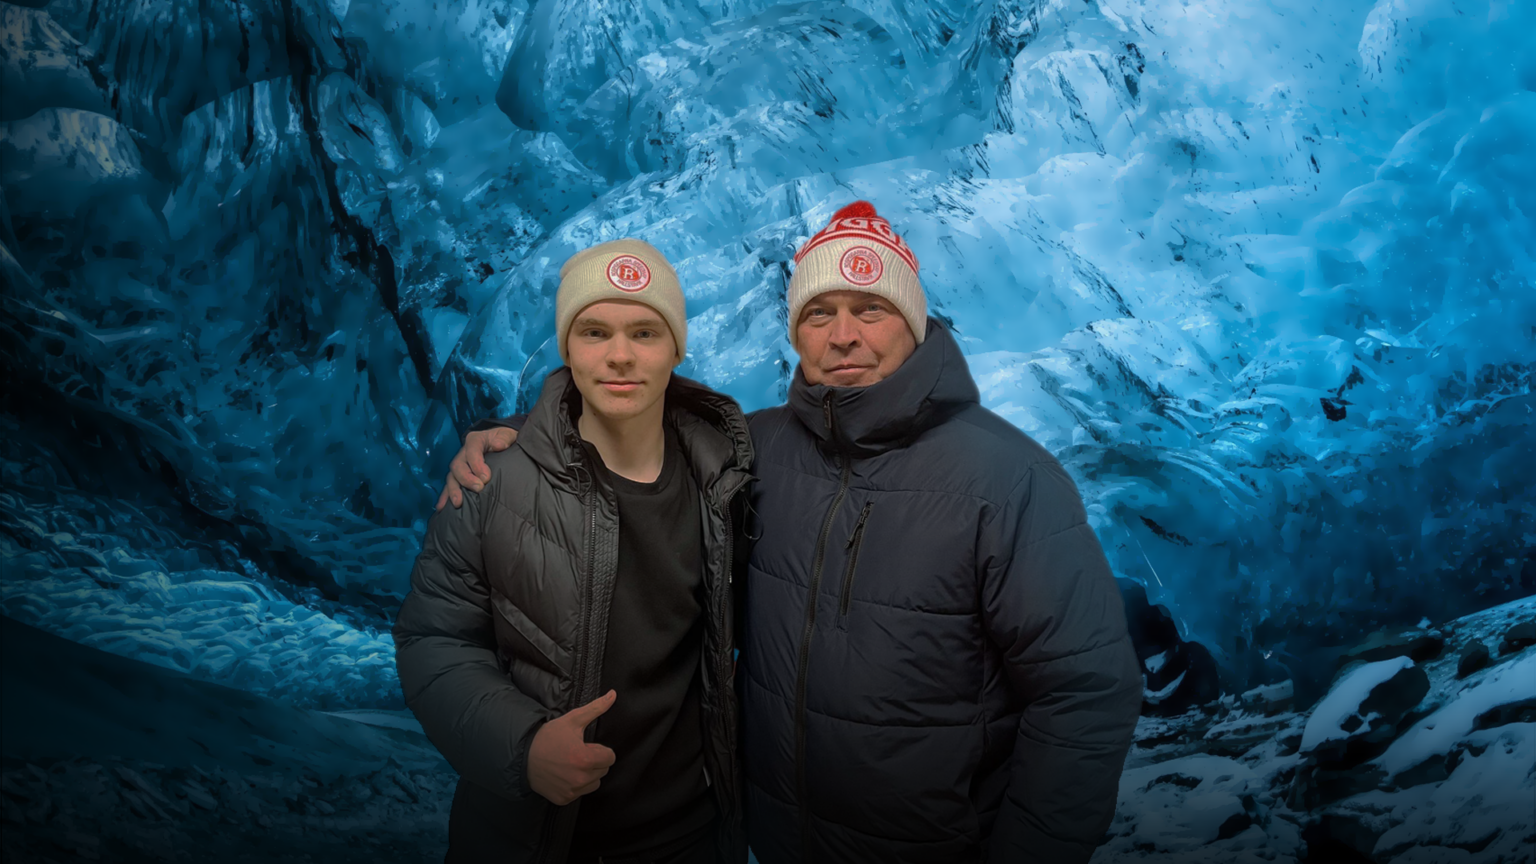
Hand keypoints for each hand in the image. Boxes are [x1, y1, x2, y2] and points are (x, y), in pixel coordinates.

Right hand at [435, 426, 517, 509]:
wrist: (501, 443)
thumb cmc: (504, 439)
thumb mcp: (507, 435)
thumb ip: (504, 438)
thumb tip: (499, 445)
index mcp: (475, 440)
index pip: (472, 450)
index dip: (476, 464)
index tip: (486, 477)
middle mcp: (464, 452)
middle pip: (458, 465)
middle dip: (466, 478)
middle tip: (478, 489)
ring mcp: (460, 465)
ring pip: (452, 477)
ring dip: (454, 490)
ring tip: (458, 502)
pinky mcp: (459, 476)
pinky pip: (450, 485)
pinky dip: (446, 496)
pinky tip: (442, 508)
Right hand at [527, 690, 617, 805]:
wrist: (523, 755)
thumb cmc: (548, 737)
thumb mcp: (572, 720)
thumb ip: (596, 708)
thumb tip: (613, 695)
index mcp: (585, 759)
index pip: (610, 757)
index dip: (600, 750)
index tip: (586, 746)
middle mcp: (580, 778)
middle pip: (603, 770)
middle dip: (594, 761)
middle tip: (576, 753)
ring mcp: (572, 791)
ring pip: (594, 783)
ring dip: (588, 775)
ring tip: (571, 764)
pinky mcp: (564, 799)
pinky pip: (580, 793)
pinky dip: (575, 785)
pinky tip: (564, 774)